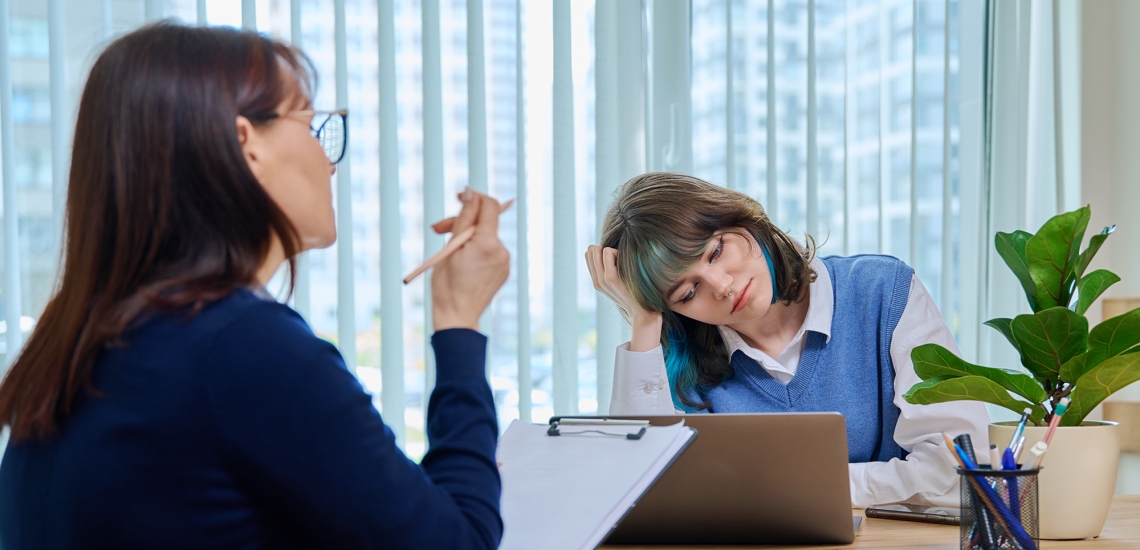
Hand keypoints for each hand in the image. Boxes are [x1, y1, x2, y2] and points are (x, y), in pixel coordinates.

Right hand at [431, 190, 509, 331]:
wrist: (457, 317)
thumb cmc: (448, 285)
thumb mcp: (450, 247)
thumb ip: (463, 218)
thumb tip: (470, 193)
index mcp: (487, 243)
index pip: (490, 206)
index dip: (474, 198)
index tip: (458, 198)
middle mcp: (501, 250)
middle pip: (485, 221)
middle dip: (463, 220)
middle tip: (438, 229)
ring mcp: (504, 261)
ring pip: (486, 236)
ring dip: (467, 236)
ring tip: (447, 249)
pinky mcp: (503, 270)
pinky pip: (489, 250)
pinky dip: (475, 249)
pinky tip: (460, 261)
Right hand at [585, 245, 662, 351]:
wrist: (643, 311)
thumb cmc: (636, 293)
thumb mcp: (620, 282)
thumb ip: (610, 269)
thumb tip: (606, 250)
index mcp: (597, 282)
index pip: (589, 255)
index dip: (601, 251)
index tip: (615, 259)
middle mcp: (597, 281)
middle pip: (591, 250)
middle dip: (604, 249)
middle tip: (619, 259)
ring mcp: (602, 279)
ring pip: (597, 250)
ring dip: (611, 250)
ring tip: (623, 261)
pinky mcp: (610, 277)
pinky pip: (607, 252)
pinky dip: (617, 251)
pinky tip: (627, 262)